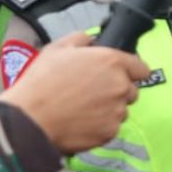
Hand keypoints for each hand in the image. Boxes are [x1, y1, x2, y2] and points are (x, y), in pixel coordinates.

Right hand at [0, 33, 149, 153]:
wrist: (29, 119)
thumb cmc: (41, 82)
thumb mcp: (57, 48)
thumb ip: (82, 39)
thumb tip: (92, 40)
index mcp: (112, 62)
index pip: (141, 68)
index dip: (130, 71)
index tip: (119, 74)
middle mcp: (120, 86)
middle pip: (131, 90)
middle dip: (116, 91)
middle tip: (91, 92)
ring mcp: (117, 111)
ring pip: (121, 110)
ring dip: (108, 109)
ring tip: (82, 108)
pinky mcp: (110, 132)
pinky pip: (111, 127)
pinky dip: (100, 126)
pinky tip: (80, 122)